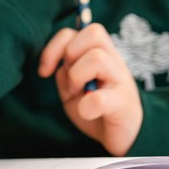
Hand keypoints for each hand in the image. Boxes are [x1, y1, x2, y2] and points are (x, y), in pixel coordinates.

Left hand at [38, 23, 142, 154]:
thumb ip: (65, 71)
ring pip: (97, 58)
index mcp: (99, 54)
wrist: (122, 136)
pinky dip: (87, 106)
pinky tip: (87, 112)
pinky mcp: (124, 104)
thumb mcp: (73, 86)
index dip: (54, 46)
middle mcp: (114, 61)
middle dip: (70, 55)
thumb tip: (59, 65)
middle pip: (93, 33)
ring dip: (77, 77)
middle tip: (70, 80)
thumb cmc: (96, 107)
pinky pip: (100, 98)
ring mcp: (121, 80)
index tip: (44, 71)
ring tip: (79, 94)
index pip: (75, 32)